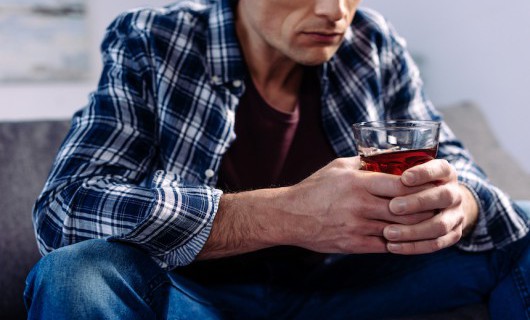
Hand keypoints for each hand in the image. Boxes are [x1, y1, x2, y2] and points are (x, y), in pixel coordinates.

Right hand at [282, 157, 435, 253]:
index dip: (422, 187)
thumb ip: (363, 162)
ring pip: (399, 230)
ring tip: (430, 223)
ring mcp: (358, 227)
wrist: (290, 216)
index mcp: (358, 183)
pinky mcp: (354, 244)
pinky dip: (401, 242)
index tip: (433, 185)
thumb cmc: (314, 188)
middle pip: (406, 210)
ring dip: (417, 228)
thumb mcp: (337, 166)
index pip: (401, 185)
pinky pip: (386, 246)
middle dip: (426, 209)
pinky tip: (409, 238)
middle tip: (439, 206)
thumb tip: (385, 157)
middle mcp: (360, 205)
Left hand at [382, 159, 478, 253]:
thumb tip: (365, 161)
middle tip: (393, 207)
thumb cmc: (410, 184)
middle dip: (418, 202)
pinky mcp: (453, 235)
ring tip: (388, 233)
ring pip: (440, 225)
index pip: (439, 169)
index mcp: (445, 172)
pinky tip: (392, 247)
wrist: (437, 204)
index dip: (423, 173)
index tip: (404, 178)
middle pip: (443, 197)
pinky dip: (414, 247)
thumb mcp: (405, 171)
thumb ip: (391, 167)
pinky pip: (435, 244)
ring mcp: (456, 215)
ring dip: (413, 231)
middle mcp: (455, 192)